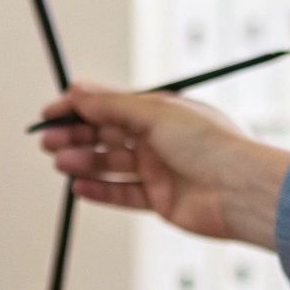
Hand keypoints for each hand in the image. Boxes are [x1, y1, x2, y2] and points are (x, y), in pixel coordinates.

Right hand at [38, 83, 289, 248]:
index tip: (50, 112)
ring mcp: (159, 169)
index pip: (110, 105)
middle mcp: (159, 138)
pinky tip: (80, 187)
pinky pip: (122, 193)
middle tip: (48, 140)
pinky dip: (100, 190)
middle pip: (106, 135)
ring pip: (111, 164)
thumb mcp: (155, 112)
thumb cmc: (210, 145)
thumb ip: (111, 105)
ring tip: (61, 163)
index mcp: (160, 110)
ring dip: (84, 162)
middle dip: (76, 136)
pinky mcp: (160, 199)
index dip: (78, 108)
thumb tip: (77, 90)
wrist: (240, 190)